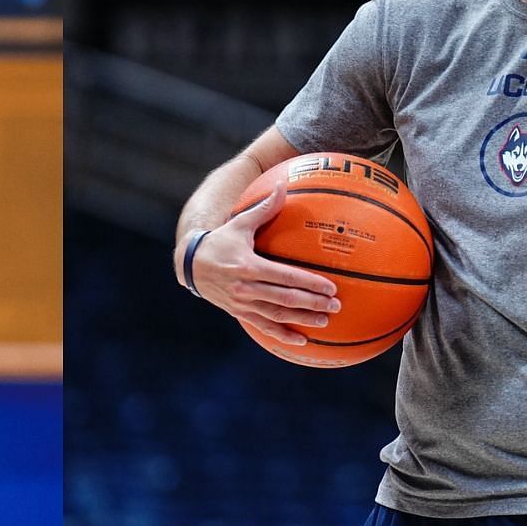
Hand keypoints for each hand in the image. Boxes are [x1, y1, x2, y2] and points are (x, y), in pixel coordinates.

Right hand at [186, 179, 340, 346]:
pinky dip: (283, 335)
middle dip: (312, 303)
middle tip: (336, 305)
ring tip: (324, 322)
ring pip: (276, 316)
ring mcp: (241, 303)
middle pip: (285, 299)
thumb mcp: (239, 223)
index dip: (309, 283)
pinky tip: (301, 340)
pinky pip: (263, 327)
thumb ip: (264, 207)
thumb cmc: (220, 241)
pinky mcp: (238, 313)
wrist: (190, 264)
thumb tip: (282, 185)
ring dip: (302, 320)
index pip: (285, 276)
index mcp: (249, 265)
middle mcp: (245, 287)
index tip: (330, 287)